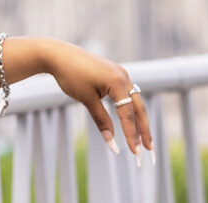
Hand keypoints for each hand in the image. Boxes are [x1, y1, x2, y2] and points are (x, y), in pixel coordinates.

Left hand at [45, 41, 152, 161]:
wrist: (59, 54)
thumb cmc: (72, 75)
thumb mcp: (87, 100)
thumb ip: (102, 121)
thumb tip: (112, 143)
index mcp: (118, 82)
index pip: (128, 114)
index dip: (131, 135)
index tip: (135, 153)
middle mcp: (123, 76)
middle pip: (138, 107)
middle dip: (143, 129)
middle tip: (148, 149)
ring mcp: (120, 73)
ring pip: (133, 101)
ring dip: (137, 119)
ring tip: (142, 139)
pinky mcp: (114, 73)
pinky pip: (126, 93)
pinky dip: (129, 108)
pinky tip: (130, 119)